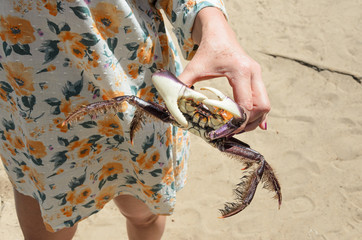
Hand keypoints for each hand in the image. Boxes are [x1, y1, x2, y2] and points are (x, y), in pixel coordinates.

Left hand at [178, 7, 269, 131]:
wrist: (219, 33)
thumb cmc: (207, 50)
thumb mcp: (193, 68)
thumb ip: (183, 86)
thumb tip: (171, 106)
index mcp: (240, 71)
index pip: (246, 104)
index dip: (238, 122)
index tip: (226, 131)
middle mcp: (253, 73)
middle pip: (261, 107)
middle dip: (248, 123)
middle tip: (232, 132)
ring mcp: (257, 75)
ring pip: (265, 105)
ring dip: (254, 120)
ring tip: (238, 129)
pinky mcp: (257, 77)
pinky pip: (264, 100)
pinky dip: (259, 113)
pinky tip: (253, 124)